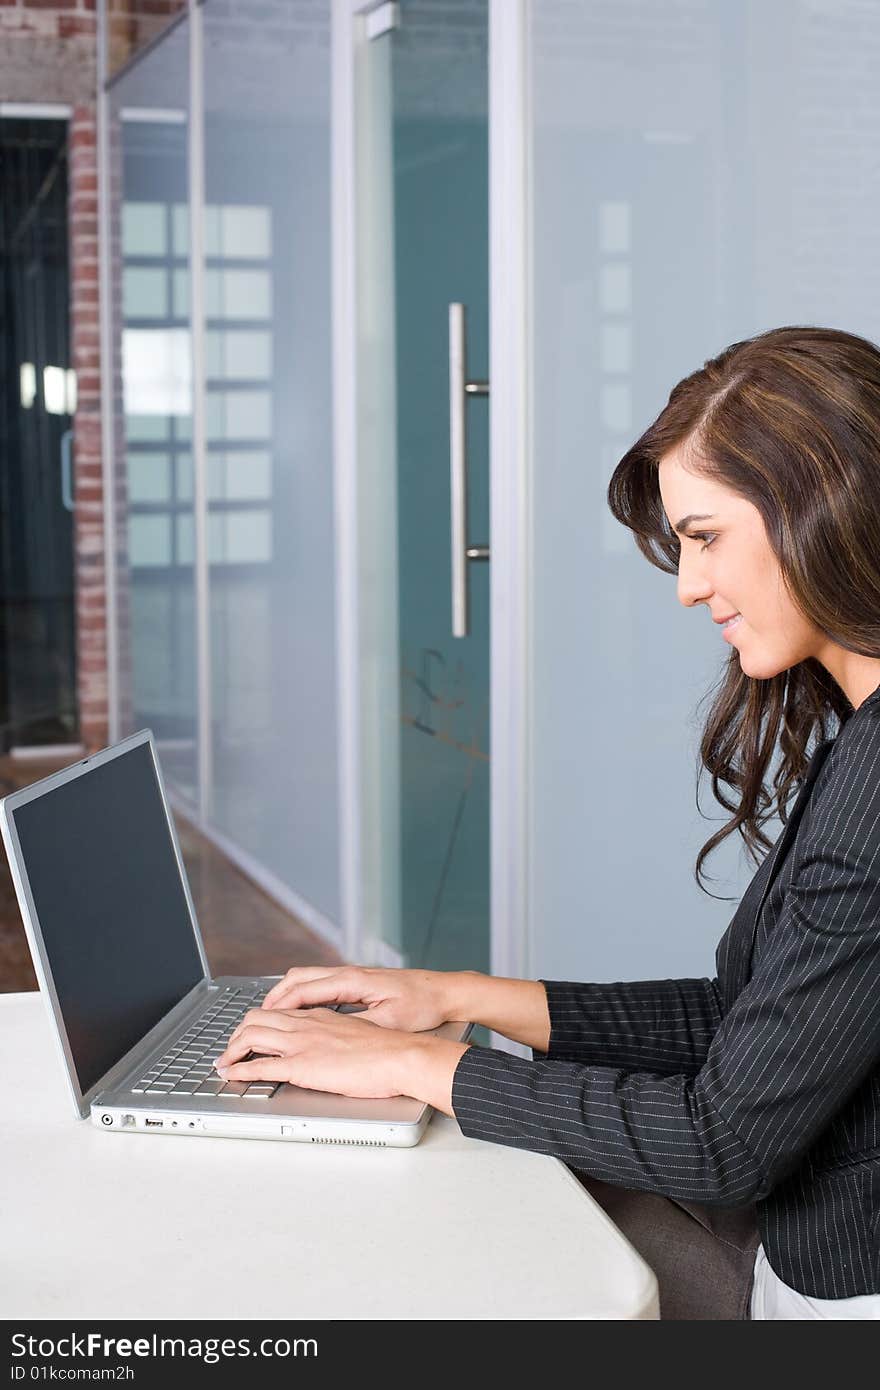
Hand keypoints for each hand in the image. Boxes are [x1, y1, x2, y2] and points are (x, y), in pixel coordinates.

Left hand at [214, 1005, 424, 1098]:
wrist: (401, 1056)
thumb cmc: (388, 1050)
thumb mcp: (358, 1034)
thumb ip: (338, 1036)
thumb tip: (331, 1047)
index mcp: (320, 1017)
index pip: (279, 1011)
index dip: (258, 1022)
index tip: (250, 1034)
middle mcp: (307, 1024)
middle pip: (257, 1017)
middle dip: (237, 1033)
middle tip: (231, 1048)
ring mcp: (302, 1043)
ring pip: (252, 1035)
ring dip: (232, 1049)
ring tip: (224, 1062)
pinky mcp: (302, 1066)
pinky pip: (260, 1066)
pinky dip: (239, 1070)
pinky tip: (231, 1075)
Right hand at [260, 965, 460, 1033]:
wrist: (446, 992)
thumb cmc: (422, 1005)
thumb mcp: (388, 1021)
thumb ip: (357, 1026)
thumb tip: (328, 1034)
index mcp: (352, 980)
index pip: (303, 988)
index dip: (278, 1004)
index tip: (260, 1019)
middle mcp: (349, 973)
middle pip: (298, 978)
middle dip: (274, 997)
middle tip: (254, 1018)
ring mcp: (353, 976)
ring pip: (308, 979)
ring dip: (287, 995)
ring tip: (270, 1015)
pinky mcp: (359, 983)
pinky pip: (321, 985)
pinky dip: (303, 995)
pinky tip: (301, 1011)